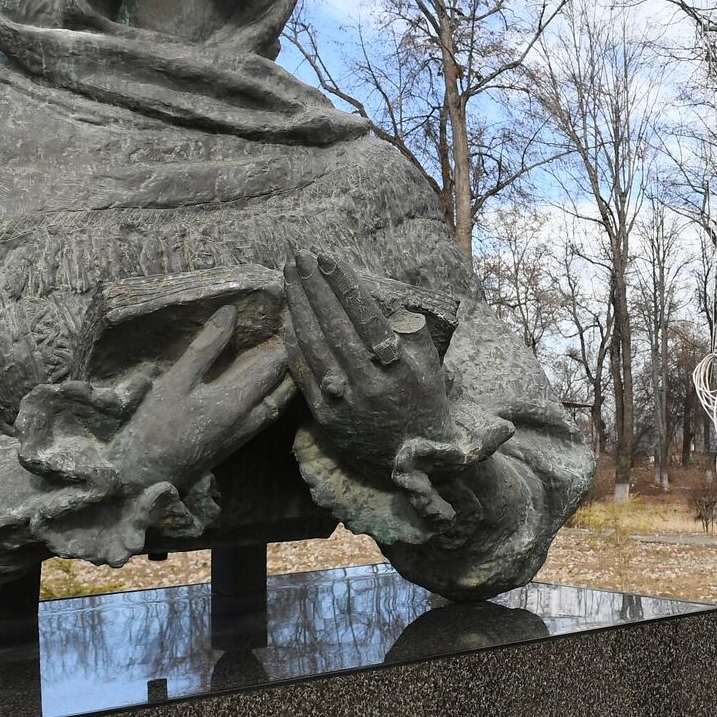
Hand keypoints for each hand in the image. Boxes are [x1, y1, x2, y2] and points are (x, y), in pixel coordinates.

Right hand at [105, 305, 294, 490]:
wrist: (147, 477)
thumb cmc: (157, 425)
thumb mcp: (176, 381)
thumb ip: (205, 347)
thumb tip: (231, 312)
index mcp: (238, 400)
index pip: (276, 362)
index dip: (286, 338)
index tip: (290, 315)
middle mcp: (252, 416)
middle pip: (285, 381)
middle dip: (291, 355)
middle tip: (292, 329)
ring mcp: (248, 430)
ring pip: (281, 398)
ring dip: (287, 375)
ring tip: (286, 349)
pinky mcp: (240, 440)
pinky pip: (270, 411)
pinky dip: (276, 392)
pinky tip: (270, 381)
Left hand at [282, 250, 508, 527]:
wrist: (411, 461)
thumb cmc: (422, 403)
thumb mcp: (430, 367)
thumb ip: (410, 332)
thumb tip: (385, 301)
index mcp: (401, 367)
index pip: (366, 316)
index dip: (344, 285)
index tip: (327, 258)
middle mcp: (371, 384)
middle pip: (336, 326)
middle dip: (315, 287)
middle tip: (299, 256)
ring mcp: (345, 403)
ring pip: (316, 347)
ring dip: (299, 308)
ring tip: (289, 278)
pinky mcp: (326, 419)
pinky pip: (304, 376)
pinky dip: (293, 346)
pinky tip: (286, 319)